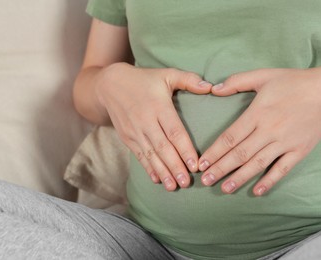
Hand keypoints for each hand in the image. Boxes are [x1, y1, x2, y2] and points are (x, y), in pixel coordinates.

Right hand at [97, 63, 211, 190]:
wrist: (110, 85)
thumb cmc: (143, 79)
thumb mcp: (166, 74)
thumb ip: (188, 79)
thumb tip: (210, 87)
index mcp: (159, 106)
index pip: (174, 132)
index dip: (185, 150)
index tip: (195, 165)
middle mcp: (146, 121)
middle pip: (162, 148)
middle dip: (175, 167)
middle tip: (186, 183)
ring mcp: (135, 131)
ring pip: (150, 155)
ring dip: (162, 172)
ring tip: (173, 186)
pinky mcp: (127, 137)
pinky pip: (139, 156)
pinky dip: (148, 168)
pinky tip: (156, 179)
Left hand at [198, 67, 320, 195]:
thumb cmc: (294, 82)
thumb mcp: (263, 76)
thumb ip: (236, 82)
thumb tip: (214, 88)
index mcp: (257, 113)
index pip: (230, 137)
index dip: (214, 152)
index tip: (202, 163)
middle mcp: (269, 130)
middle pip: (240, 154)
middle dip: (220, 168)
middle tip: (205, 180)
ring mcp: (285, 142)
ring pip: (257, 164)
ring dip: (239, 177)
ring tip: (224, 188)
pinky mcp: (299, 150)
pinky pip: (282, 169)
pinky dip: (270, 181)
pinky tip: (257, 191)